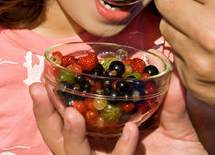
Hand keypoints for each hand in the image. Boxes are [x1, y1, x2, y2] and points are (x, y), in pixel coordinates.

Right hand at [29, 69, 207, 154]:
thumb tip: (169, 67)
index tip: (41, 78)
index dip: (51, 102)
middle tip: (39, 88)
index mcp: (103, 138)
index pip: (68, 119)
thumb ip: (171, 101)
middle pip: (60, 138)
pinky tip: (131, 131)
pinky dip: (122, 149)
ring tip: (73, 113)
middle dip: (45, 115)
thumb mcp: (176, 126)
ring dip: (72, 135)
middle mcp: (100, 153)